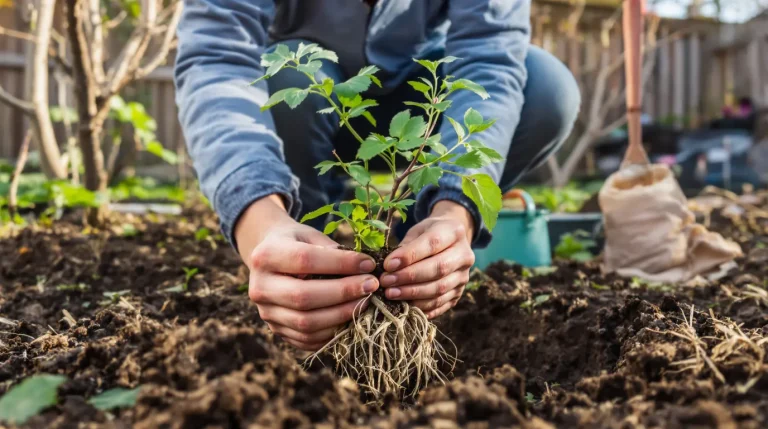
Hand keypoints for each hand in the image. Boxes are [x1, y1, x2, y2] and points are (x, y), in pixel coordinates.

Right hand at [236, 195, 378, 350]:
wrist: (270, 259)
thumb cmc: (296, 243)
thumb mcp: (310, 235)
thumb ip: (332, 249)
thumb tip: (364, 268)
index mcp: (265, 256)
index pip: (305, 260)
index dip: (340, 263)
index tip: (368, 264)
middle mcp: (259, 287)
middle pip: (303, 296)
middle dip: (343, 292)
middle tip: (371, 285)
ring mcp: (266, 313)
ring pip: (306, 323)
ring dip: (342, 314)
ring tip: (365, 301)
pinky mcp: (276, 330)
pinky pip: (307, 339)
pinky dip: (333, 331)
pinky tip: (350, 316)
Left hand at [379, 200, 474, 318]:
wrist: (449, 242)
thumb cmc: (427, 234)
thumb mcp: (417, 231)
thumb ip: (405, 247)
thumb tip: (389, 268)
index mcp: (454, 231)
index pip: (433, 243)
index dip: (410, 255)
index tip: (388, 264)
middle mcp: (464, 255)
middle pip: (439, 268)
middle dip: (409, 277)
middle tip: (387, 281)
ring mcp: (464, 276)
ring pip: (440, 289)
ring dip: (413, 294)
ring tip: (391, 293)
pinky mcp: (459, 293)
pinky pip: (441, 304)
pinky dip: (422, 307)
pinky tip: (405, 305)